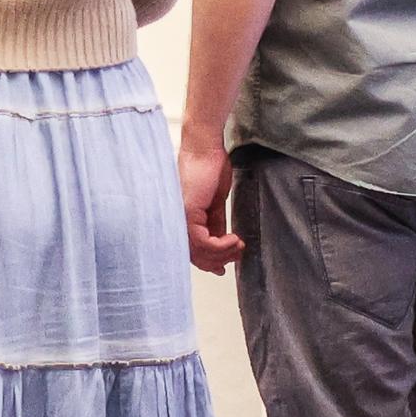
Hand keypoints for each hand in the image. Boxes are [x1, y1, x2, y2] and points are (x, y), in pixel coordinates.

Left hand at [180, 130, 243, 274]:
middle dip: (218, 260)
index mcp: (181, 219)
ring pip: (199, 252)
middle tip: (237, 254)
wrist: (207, 149)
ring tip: (239, 246)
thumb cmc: (210, 169)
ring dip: (224, 253)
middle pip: (194, 255)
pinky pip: (203, 242)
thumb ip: (215, 224)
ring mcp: (179, 218)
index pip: (190, 250)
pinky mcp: (188, 213)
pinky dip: (221, 246)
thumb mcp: (214, 204)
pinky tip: (234, 239)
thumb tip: (222, 241)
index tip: (223, 267)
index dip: (208, 261)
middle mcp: (176, 221)